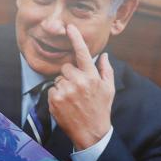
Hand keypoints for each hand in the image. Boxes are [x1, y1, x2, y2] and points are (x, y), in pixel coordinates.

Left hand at [47, 25, 114, 150]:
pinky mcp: (55, 100)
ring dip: (63, 86)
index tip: (70, 27)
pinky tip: (66, 105)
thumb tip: (104, 55)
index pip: (83, 53)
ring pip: (58, 79)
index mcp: (92, 77)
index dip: (76, 38)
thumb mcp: (109, 89)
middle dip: (69, 75)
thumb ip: (106, 70)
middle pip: (66, 67)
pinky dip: (56, 96)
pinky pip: (51, 90)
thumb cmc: (101, 109)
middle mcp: (78, 82)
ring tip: (73, 99)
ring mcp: (66, 91)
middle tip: (77, 89)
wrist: (91, 133)